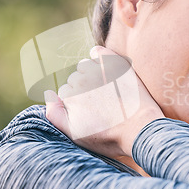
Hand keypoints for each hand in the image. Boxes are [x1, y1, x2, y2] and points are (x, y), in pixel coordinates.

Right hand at [45, 46, 163, 157]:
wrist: (140, 130)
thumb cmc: (108, 137)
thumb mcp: (75, 135)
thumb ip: (55, 115)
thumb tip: (48, 93)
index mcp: (70, 98)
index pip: (65, 93)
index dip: (75, 103)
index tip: (89, 112)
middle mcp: (81, 82)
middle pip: (74, 80)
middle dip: (82, 89)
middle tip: (99, 103)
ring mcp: (98, 72)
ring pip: (84, 66)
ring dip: (89, 73)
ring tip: (102, 88)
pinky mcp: (115, 66)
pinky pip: (99, 51)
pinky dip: (98, 54)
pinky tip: (100, 61)